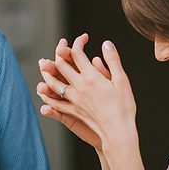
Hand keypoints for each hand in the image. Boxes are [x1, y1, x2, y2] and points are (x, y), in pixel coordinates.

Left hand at [38, 34, 136, 152]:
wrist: (118, 131)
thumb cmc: (123, 106)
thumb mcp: (122, 79)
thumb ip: (112, 60)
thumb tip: (106, 43)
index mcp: (91, 77)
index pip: (78, 53)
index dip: (78, 42)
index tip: (83, 38)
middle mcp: (79, 86)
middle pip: (61, 65)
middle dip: (60, 53)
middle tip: (62, 46)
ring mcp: (74, 99)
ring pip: (54, 83)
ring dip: (48, 72)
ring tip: (45, 65)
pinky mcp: (73, 111)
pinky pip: (56, 102)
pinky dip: (48, 95)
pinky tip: (45, 92)